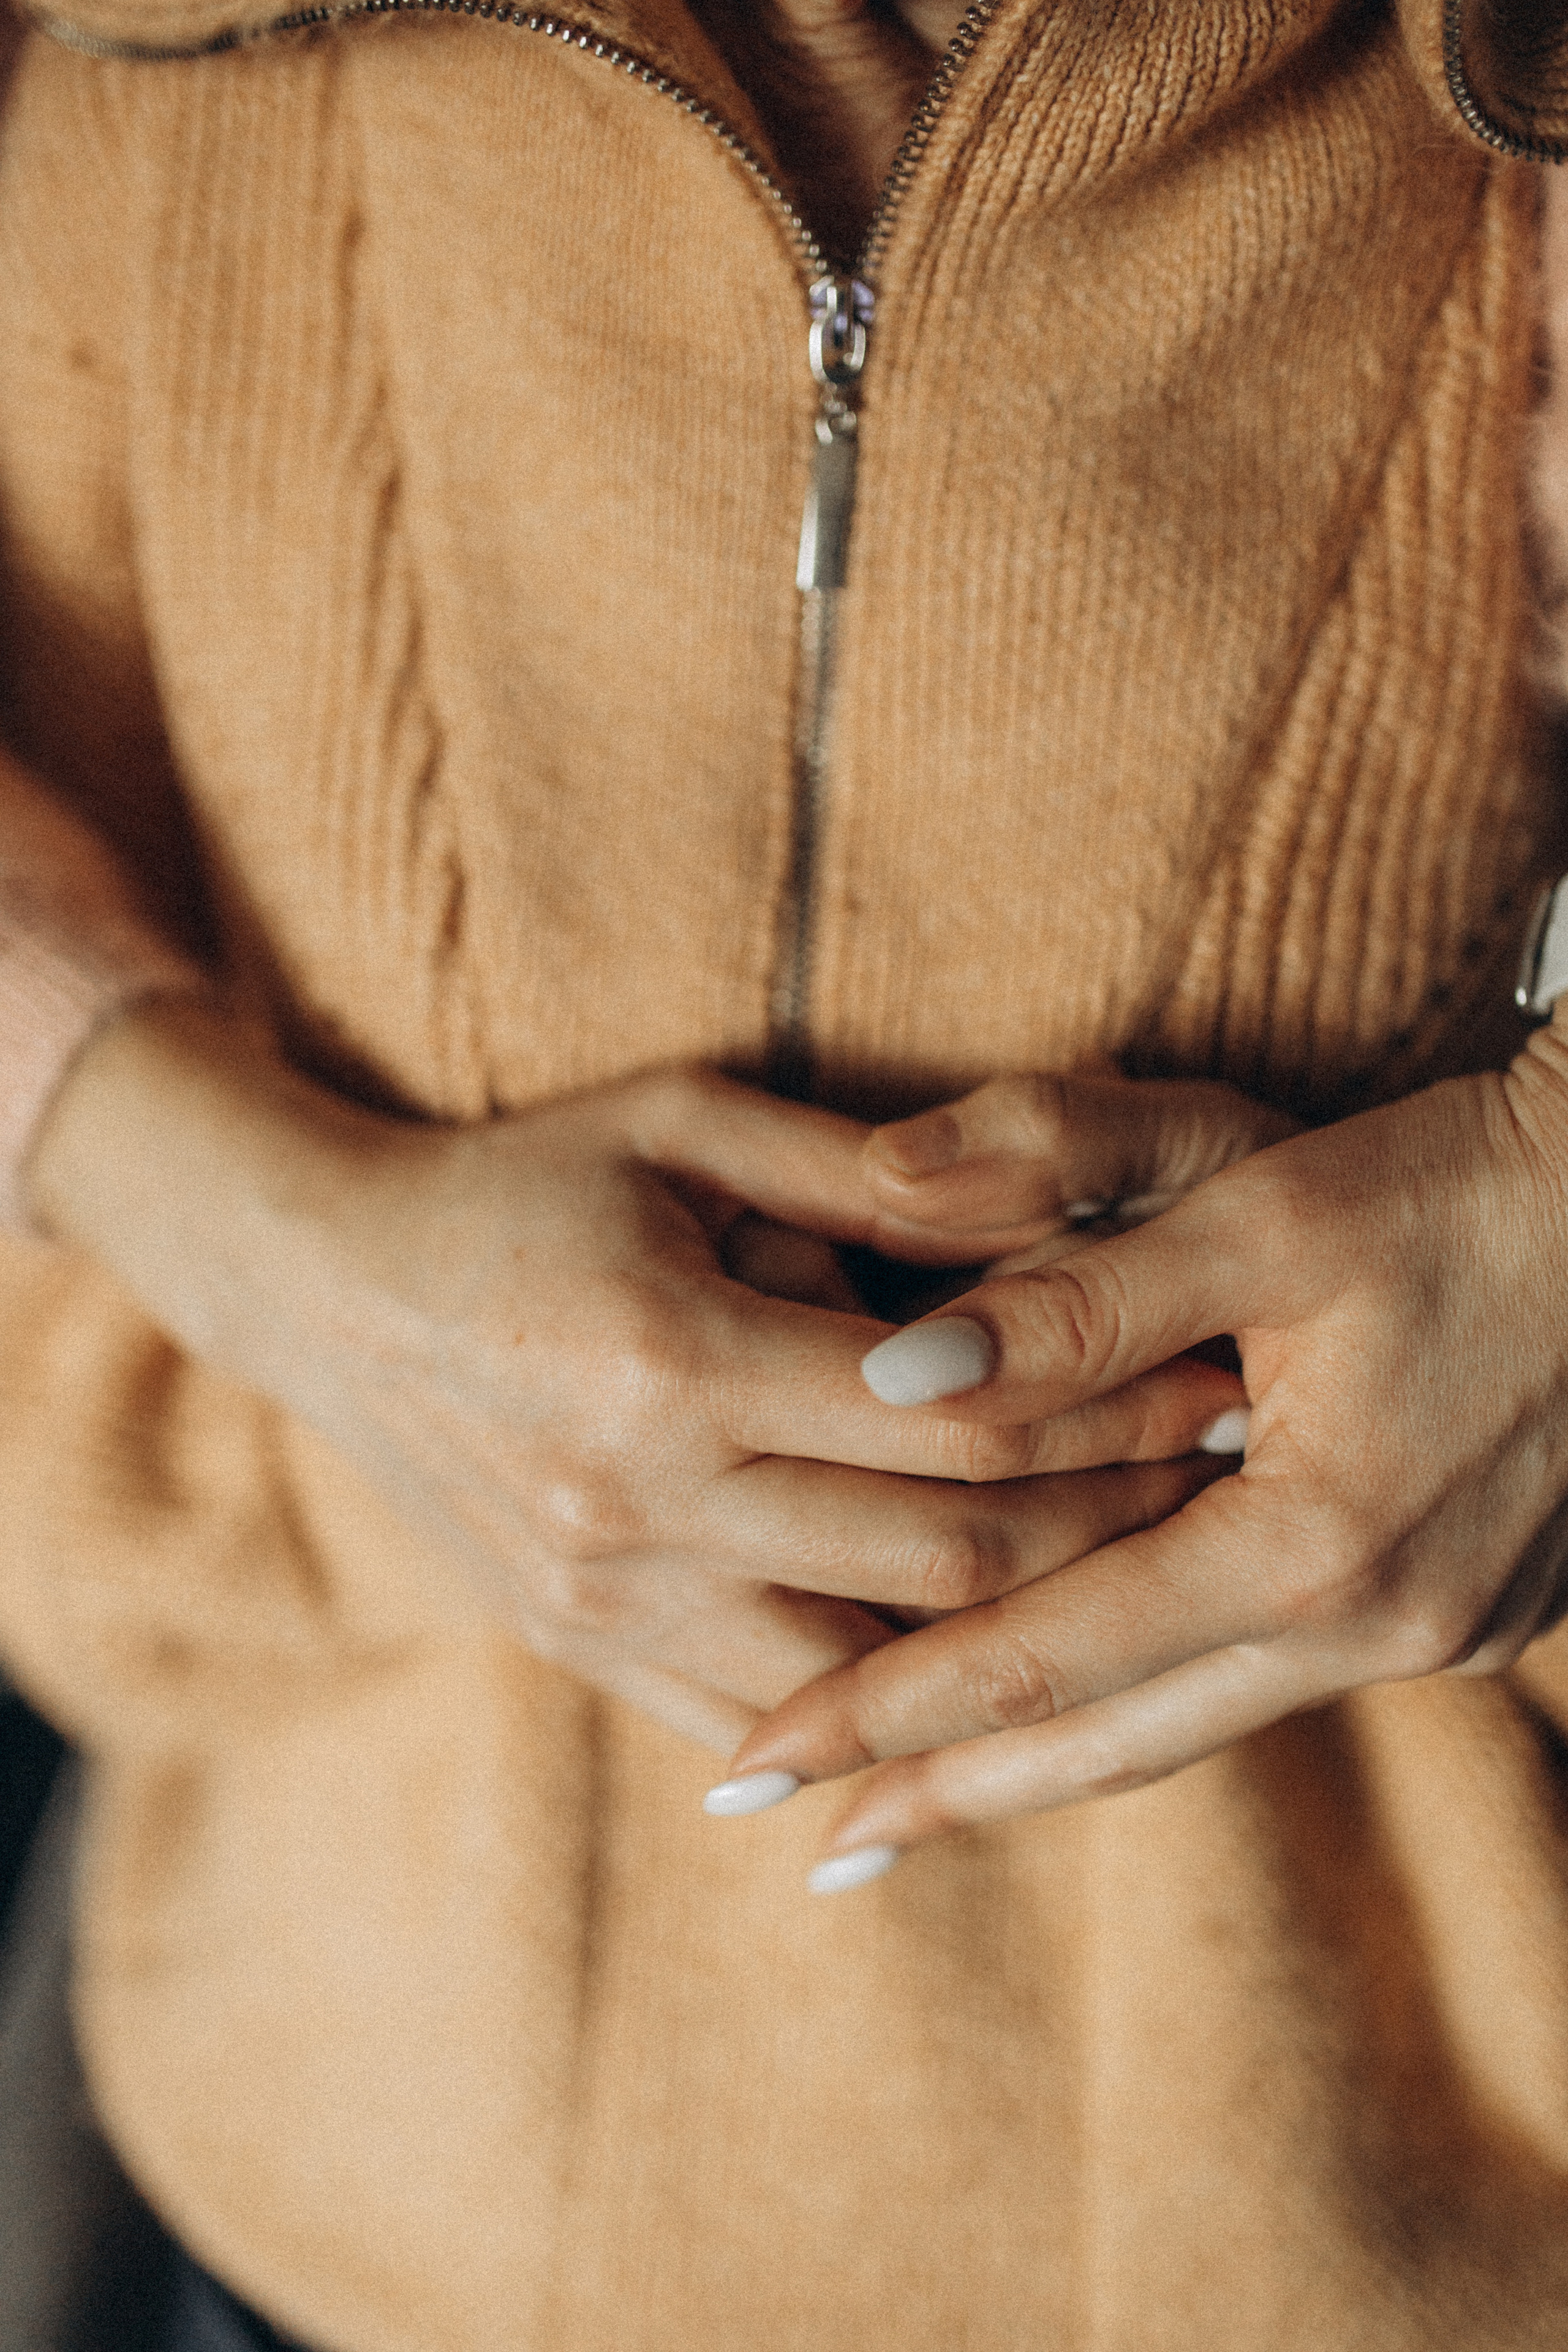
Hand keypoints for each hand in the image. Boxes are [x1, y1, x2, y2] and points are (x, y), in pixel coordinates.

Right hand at [26, 1005, 1222, 1752]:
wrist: (330, 1293)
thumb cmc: (524, 1179)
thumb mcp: (678, 1118)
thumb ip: (860, 1164)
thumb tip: (1046, 1203)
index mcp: (674, 1357)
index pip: (962, 1422)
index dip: (1117, 1412)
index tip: (1225, 1386)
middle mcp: (642, 1501)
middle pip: (945, 1564)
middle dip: (1112, 1530)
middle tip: (1222, 1490)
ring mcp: (607, 1597)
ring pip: (872, 1678)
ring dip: (1017, 1644)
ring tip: (1132, 1585)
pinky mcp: (583, 1646)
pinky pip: (763, 1722)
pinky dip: (881, 1716)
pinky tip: (979, 1679)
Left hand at [725, 1035, 1567, 1865]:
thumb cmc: (1455, 1185)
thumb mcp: (1262, 1205)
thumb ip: (1073, 1295)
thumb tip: (888, 1378)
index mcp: (1316, 1541)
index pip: (1046, 1659)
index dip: (890, 1711)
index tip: (757, 1761)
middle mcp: (1379, 1623)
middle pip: (1114, 1741)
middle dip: (949, 1794)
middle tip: (807, 1847)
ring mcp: (1435, 1633)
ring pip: (1193, 1726)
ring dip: (1047, 1770)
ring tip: (914, 1811)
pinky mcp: (1463, 1612)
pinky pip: (1265, 1683)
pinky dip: (1153, 1704)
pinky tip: (1084, 1705)